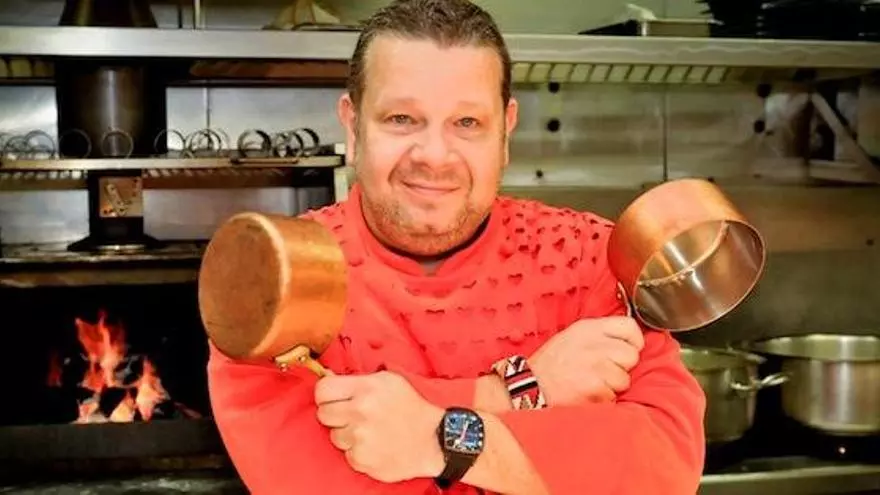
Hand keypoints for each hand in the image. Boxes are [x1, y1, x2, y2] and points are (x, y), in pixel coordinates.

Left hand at [314, 371, 444, 482]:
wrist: (433, 440)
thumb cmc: (411, 407)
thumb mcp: (389, 381)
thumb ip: (359, 380)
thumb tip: (329, 379)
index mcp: (366, 389)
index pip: (323, 389)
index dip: (326, 394)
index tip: (332, 398)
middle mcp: (360, 412)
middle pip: (323, 413)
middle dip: (335, 414)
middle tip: (352, 415)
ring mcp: (360, 438)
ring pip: (334, 436)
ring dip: (347, 434)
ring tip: (369, 431)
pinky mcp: (362, 460)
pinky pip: (347, 454)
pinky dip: (358, 451)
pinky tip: (375, 444)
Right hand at [529, 316, 644, 404]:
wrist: (529, 387)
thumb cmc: (550, 365)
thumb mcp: (572, 337)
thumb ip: (598, 336)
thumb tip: (627, 342)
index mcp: (588, 328)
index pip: (629, 327)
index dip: (634, 342)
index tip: (627, 351)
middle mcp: (593, 344)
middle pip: (631, 355)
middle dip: (621, 368)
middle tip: (603, 372)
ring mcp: (595, 366)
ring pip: (624, 380)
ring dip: (611, 387)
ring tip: (591, 384)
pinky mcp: (594, 388)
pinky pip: (612, 396)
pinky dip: (602, 399)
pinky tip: (585, 394)